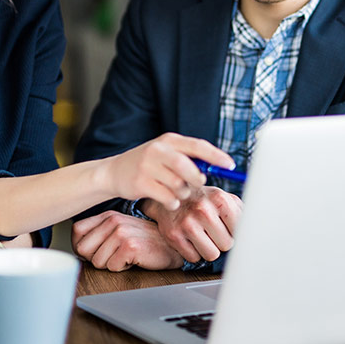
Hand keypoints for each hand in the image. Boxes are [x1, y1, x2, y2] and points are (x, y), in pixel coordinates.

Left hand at [71, 211, 184, 270]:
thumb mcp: (119, 230)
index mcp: (108, 215)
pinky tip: (133, 259)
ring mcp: (121, 232)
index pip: (76, 231)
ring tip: (126, 255)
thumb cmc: (144, 241)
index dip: (82, 246)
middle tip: (114, 254)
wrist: (170, 246)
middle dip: (97, 258)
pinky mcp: (130, 246)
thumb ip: (98, 234)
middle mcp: (113, 221)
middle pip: (83, 249)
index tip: (96, 250)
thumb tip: (77, 248)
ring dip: (112, 264)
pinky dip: (122, 267)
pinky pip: (112, 266)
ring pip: (97, 261)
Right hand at [100, 133, 233, 210]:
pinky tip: (168, 201)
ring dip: (183, 194)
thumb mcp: (165, 154)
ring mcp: (147, 166)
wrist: (113, 172)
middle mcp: (157, 150)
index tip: (231, 165)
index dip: (217, 156)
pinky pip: (167, 198)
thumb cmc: (147, 165)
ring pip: (178, 185)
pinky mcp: (140, 183)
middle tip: (197, 184)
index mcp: (168, 140)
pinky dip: (173, 203)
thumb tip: (215, 168)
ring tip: (177, 193)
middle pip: (187, 167)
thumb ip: (187, 158)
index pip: (198, 145)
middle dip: (196, 179)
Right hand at [143, 186, 242, 262]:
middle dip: (221, 241)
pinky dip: (193, 251)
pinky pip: (194, 258)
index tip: (228, 227)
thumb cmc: (201, 199)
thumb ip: (241, 211)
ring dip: (208, 248)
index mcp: (219, 198)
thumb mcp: (222, 197)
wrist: (170, 196)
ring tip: (202, 235)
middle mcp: (203, 210)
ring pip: (211, 255)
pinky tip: (190, 238)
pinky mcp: (174, 235)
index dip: (235, 232)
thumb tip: (259, 229)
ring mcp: (187, 223)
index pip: (240, 231)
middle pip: (227, 245)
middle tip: (212, 230)